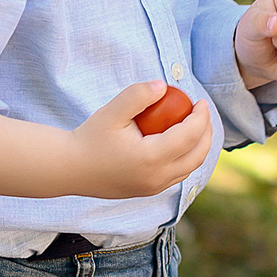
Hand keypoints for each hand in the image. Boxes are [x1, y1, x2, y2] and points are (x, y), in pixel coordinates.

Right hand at [0, 78, 217, 199]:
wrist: (69, 169)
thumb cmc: (89, 138)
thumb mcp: (111, 112)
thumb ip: (137, 96)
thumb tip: (163, 85)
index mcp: (151, 158)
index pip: (190, 136)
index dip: (202, 117)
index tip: (201, 101)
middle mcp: (157, 177)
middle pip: (197, 155)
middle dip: (207, 132)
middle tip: (202, 112)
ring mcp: (154, 188)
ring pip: (189, 168)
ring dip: (199, 147)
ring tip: (196, 125)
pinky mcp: (148, 191)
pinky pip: (177, 175)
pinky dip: (186, 158)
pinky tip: (180, 142)